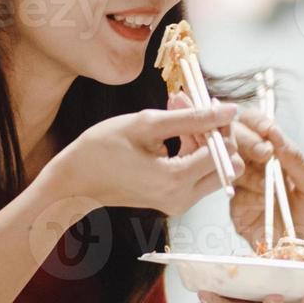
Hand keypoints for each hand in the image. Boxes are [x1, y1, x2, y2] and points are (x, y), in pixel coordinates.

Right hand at [40, 102, 243, 217]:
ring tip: (175, 107)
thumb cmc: (101, 150)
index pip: (224, 150)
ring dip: (201, 136)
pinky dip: (191, 148)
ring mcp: (179, 202)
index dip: (219, 123)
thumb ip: (193, 117)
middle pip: (226, 162)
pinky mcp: (174, 199)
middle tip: (189, 105)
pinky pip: (197, 172)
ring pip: (213, 166)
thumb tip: (229, 110)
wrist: (74, 182)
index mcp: (176, 180)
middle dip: (213, 131)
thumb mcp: (147, 124)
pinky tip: (172, 127)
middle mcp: (183, 198)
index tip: (204, 100)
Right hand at [221, 109, 303, 246]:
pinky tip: (262, 198)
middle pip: (236, 142)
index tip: (267, 129)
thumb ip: (295, 159)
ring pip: (231, 166)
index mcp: (277, 157)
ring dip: (248, 168)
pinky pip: (234, 196)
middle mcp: (257, 170)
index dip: (256, 123)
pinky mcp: (239, 214)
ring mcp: (246, 191)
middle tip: (264, 152)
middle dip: (247, 141)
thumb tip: (274, 131)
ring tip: (267, 181)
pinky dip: (246, 193)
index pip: (256, 128)